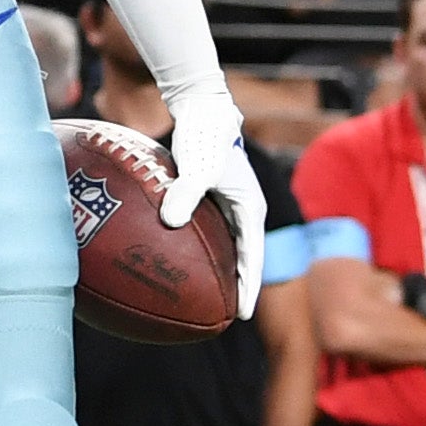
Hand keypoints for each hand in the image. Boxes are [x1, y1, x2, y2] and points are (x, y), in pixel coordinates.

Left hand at [160, 86, 264, 320]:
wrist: (202, 108)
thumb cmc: (204, 135)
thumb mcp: (197, 166)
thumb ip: (186, 193)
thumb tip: (172, 221)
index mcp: (250, 209)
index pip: (252, 258)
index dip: (247, 288)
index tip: (240, 316)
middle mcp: (242, 210)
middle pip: (242, 258)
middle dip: (234, 288)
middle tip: (221, 318)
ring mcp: (226, 205)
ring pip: (225, 247)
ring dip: (218, 271)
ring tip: (202, 298)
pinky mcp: (210, 198)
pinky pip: (207, 232)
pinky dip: (197, 251)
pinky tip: (173, 263)